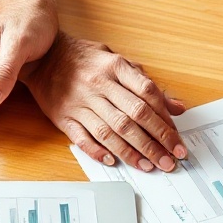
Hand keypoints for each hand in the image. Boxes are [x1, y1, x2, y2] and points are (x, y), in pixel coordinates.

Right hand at [26, 34, 186, 171]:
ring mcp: (81, 102)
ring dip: (133, 152)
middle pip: (134, 117)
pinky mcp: (64, 117)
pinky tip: (113, 161)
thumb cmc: (86, 59)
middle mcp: (99, 85)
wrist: (45, 56)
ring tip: (150, 166)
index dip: (166, 120)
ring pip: (111, 131)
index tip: (176, 140)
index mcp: (116, 67)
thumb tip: (176, 107)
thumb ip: (147, 84)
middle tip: (171, 160)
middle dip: (156, 141)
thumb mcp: (119, 61)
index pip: (148, 96)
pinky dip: (98, 150)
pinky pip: (82, 137)